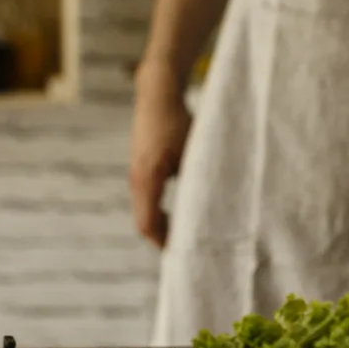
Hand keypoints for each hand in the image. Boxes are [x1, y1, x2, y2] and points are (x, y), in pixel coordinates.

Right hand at [130, 61, 191, 248]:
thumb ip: (197, 181)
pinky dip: (158, 212)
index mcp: (148, 178)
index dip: (164, 243)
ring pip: (144, 210)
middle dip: (162, 238)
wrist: (157, 92)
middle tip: (186, 252)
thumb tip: (212, 210)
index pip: (148, 224)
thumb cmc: (178, 121)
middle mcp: (136, 179)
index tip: (183, 255)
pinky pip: (145, 199)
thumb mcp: (192, 152)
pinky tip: (177, 215)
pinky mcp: (140, 167)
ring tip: (183, 237)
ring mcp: (136, 173)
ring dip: (161, 225)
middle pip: (144, 221)